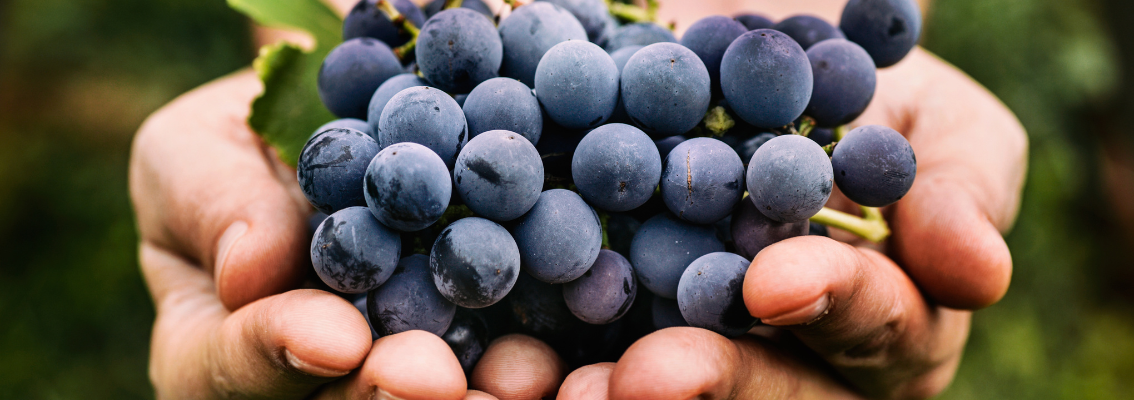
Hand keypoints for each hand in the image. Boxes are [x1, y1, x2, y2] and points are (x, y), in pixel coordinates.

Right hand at [130, 70, 569, 398]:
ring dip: (477, 397)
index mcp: (215, 351)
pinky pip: (497, 371)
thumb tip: (251, 271)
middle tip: (433, 378)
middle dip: (389, 396)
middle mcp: (308, 383)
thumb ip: (212, 205)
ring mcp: (393, 375)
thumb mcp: (198, 151)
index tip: (333, 336)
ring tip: (520, 378)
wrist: (341, 131)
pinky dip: (533, 370)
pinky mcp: (472, 352)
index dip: (279, 353)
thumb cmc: (245, 144)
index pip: (230, 367)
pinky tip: (564, 361)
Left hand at [559, 48, 1026, 398]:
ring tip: (558, 392)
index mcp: (884, 323)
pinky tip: (492, 362)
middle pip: (759, 387)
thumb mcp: (940, 124)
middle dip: (707, 382)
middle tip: (643, 381)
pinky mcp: (607, 323)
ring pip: (660, 388)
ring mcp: (692, 341)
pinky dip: (531, 364)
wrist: (753, 66)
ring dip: (607, 396)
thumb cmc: (872, 99)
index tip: (776, 281)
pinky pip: (572, 354)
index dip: (829, 304)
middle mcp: (790, 356)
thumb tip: (978, 273)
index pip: (868, 323)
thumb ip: (961, 191)